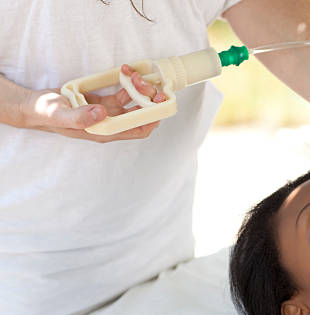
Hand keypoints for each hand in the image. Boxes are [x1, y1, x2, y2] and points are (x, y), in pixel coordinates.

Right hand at [20, 65, 166, 142]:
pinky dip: (128, 84)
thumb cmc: (46, 113)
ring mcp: (109, 113)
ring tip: (135, 75)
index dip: (152, 119)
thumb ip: (80, 116)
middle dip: (149, 101)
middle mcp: (111, 124)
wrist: (34, 105)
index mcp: (105, 131)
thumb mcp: (60, 114)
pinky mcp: (104, 103)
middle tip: (148, 84)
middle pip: (141, 116)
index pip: (138, 130)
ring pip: (134, 104)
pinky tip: (127, 72)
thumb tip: (102, 113)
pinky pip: (123, 94)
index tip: (159, 104)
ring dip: (140, 90)